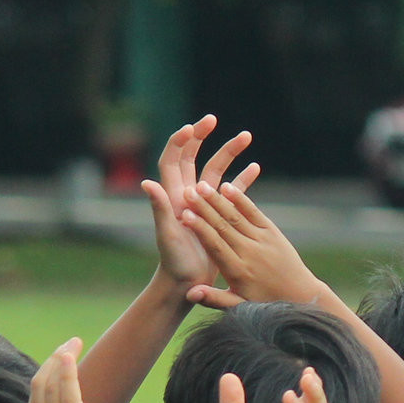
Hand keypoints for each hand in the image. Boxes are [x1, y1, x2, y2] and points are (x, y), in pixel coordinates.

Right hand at [22, 338, 118, 402]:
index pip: (35, 393)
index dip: (47, 370)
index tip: (61, 355)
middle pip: (41, 384)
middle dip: (55, 359)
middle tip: (71, 342)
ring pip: (53, 386)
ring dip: (62, 359)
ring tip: (73, 342)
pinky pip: (68, 395)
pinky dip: (67, 373)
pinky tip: (70, 356)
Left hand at [143, 116, 258, 291]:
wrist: (186, 282)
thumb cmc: (173, 261)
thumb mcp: (166, 234)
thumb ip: (159, 208)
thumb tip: (147, 183)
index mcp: (173, 196)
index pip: (172, 159)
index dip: (179, 142)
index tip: (192, 128)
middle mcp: (186, 194)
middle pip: (194, 157)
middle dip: (203, 137)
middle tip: (214, 120)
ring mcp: (203, 203)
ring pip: (216, 170)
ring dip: (230, 152)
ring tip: (247, 136)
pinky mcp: (218, 214)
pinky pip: (230, 191)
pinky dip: (242, 178)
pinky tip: (256, 166)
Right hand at [179, 180, 325, 309]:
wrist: (300, 296)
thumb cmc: (264, 303)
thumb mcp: (239, 306)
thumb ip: (214, 299)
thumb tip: (189, 294)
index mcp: (238, 272)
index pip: (215, 246)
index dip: (199, 230)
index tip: (184, 215)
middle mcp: (250, 253)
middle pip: (223, 227)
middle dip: (204, 209)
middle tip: (187, 192)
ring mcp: (263, 241)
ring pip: (236, 217)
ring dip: (218, 200)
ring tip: (201, 186)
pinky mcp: (273, 233)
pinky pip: (254, 213)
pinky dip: (241, 200)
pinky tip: (227, 187)